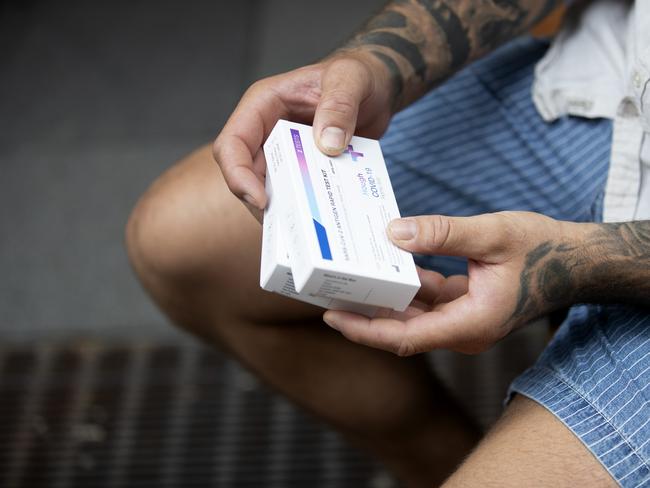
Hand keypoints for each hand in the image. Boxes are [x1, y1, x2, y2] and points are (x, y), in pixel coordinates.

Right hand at [212, 51, 394, 215]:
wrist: (377, 88)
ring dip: (283, 209)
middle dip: (260, 201)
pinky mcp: (302, 169)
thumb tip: (328, 145)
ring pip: (268, 189)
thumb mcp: (352, 79)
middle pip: (244, 174)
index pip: (233, 144)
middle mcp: (266, 131)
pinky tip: (322, 221)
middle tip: (289, 224)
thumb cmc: (359, 74)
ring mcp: (283, 152)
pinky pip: (295, 193)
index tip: (261, 200)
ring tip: (305, 228)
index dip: (238, 175)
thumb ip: (340, 105)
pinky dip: (305, 208)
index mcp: (264, 105)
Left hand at [323, 211, 585, 355]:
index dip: (366, 330)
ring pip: (411, 316)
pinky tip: (384, 262)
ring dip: (380, 300)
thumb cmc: (542, 249)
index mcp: (471, 323)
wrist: (574, 261)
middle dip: (363, 316)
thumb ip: (443, 234)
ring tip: (345, 279)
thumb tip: (394, 233)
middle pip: (401, 331)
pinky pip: (424, 301)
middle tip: (324, 296)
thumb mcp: (492, 234)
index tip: (333, 316)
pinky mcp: (461, 306)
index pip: (406, 337)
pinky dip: (403, 286)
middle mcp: (462, 330)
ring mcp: (462, 320)